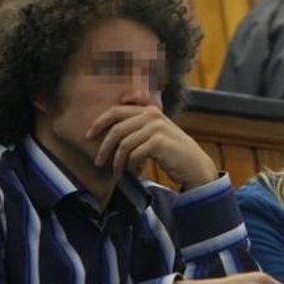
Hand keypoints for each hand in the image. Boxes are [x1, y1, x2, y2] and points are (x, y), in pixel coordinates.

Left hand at [87, 105, 216, 189]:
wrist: (195, 165)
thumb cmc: (171, 152)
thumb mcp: (154, 134)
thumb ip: (136, 128)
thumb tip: (107, 130)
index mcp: (149, 110)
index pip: (115, 111)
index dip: (98, 123)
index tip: (88, 136)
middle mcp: (152, 115)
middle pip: (116, 129)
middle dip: (104, 148)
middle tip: (98, 162)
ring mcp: (156, 127)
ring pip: (124, 145)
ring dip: (118, 162)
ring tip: (119, 174)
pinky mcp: (159, 142)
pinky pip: (134, 155)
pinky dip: (132, 166)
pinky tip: (136, 173)